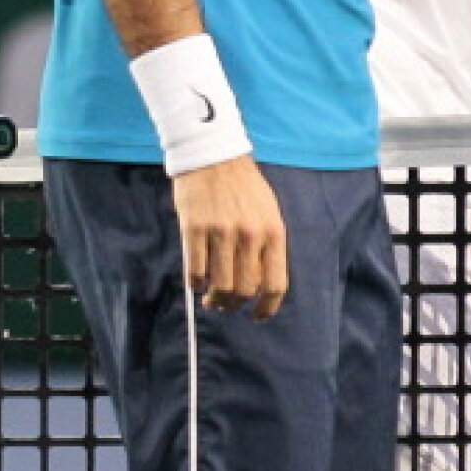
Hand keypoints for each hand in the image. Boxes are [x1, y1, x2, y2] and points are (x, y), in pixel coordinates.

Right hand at [173, 155, 287, 319]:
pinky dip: (195, 284)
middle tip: (225, 305)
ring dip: (214, 299)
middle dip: (234, 305)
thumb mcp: (267, 212)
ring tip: (210, 298)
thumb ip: (267, 246)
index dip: (266, 308)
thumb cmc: (243, 186)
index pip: (275, 284)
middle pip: (244, 290)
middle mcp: (250, 235)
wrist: (213, 155)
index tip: (256, 316)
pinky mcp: (194, 229)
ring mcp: (221, 232)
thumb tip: (260, 285)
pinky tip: (196, 282)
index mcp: (273, 232)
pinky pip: (195, 271)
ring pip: (219, 286)